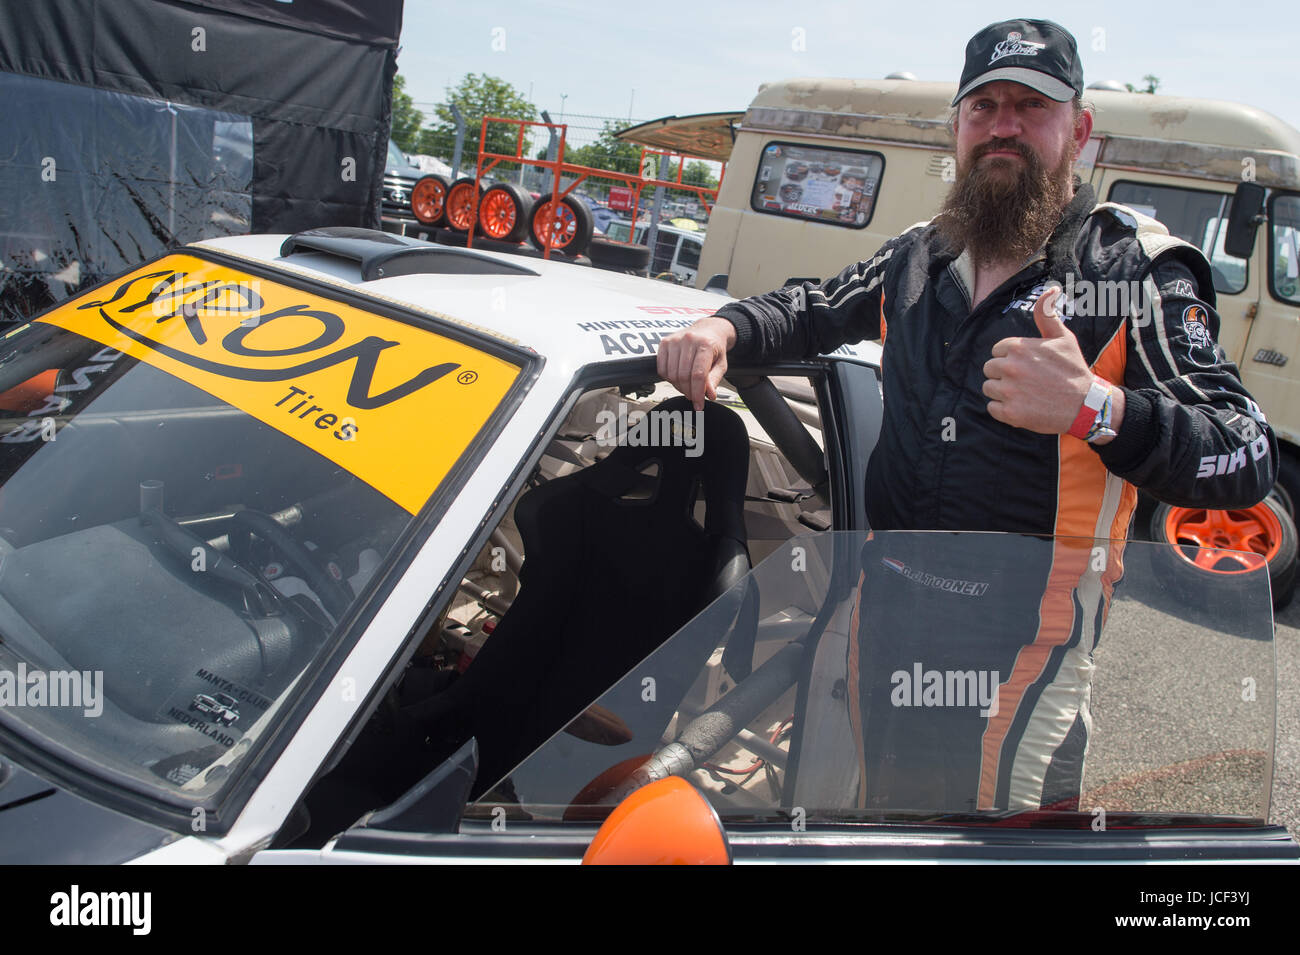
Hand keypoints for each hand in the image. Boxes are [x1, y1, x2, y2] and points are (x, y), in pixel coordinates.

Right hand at [656, 316, 736, 410]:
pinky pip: (662, 369)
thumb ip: (714, 379)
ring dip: (679, 387)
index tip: (699, 405)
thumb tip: (709, 395)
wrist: (707, 329)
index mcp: (705, 344)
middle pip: (684, 376)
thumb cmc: (714, 348)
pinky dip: (668, 379)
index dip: (698, 393)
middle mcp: (688, 340)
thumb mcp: (721, 364)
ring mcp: (674, 340)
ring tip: (687, 387)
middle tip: (694, 397)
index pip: (698, 375)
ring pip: (672, 374)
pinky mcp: (664, 342)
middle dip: (689, 392)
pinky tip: (678, 378)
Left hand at [982, 287, 1094, 433]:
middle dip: (1004, 374)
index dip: (1010, 358)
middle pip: (990, 369)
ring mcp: (1008, 391)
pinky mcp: (1009, 413)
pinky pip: (992, 408)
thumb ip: (1047, 314)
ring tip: (1025, 393)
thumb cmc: (1073, 369)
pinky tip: (1023, 406)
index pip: (997, 351)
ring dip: (1002, 392)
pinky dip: (1004, 410)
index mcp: (1018, 347)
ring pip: (988, 388)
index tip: (1027, 365)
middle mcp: (1010, 367)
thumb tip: (1050, 288)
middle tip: (1026, 380)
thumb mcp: (1063, 337)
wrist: (1085, 404)